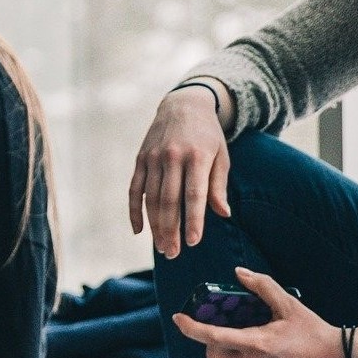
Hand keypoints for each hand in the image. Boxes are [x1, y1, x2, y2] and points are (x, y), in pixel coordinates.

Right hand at [129, 86, 231, 258]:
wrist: (184, 104)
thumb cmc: (208, 135)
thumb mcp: (221, 156)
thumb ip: (218, 185)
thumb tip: (222, 214)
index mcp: (197, 156)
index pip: (194, 194)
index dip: (193, 220)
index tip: (193, 242)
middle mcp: (173, 157)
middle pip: (170, 201)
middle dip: (171, 230)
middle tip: (172, 253)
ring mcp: (153, 158)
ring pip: (151, 198)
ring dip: (155, 226)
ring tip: (161, 247)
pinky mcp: (140, 160)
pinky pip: (135, 190)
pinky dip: (135, 211)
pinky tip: (139, 231)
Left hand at [172, 268, 341, 357]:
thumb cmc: (315, 332)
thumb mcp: (290, 305)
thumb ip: (262, 287)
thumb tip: (239, 273)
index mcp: (256, 344)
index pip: (212, 338)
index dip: (191, 328)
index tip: (178, 318)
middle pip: (214, 354)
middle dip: (211, 340)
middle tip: (222, 325)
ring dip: (235, 348)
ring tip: (258, 334)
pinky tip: (274, 349)